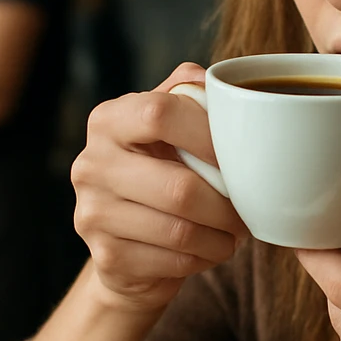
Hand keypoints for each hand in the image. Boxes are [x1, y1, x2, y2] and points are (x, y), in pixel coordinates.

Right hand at [70, 63, 248, 316]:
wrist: (127, 242)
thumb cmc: (161, 173)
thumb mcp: (168, 129)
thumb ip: (187, 96)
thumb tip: (213, 79)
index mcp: (108, 120)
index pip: (160, 113)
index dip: (209, 135)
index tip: (242, 155)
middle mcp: (91, 164)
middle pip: (179, 187)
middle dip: (227, 205)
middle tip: (249, 209)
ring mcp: (92, 213)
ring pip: (180, 231)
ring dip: (221, 237)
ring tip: (235, 232)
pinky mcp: (105, 257)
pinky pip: (174, 261)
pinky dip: (204, 258)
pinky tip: (210, 250)